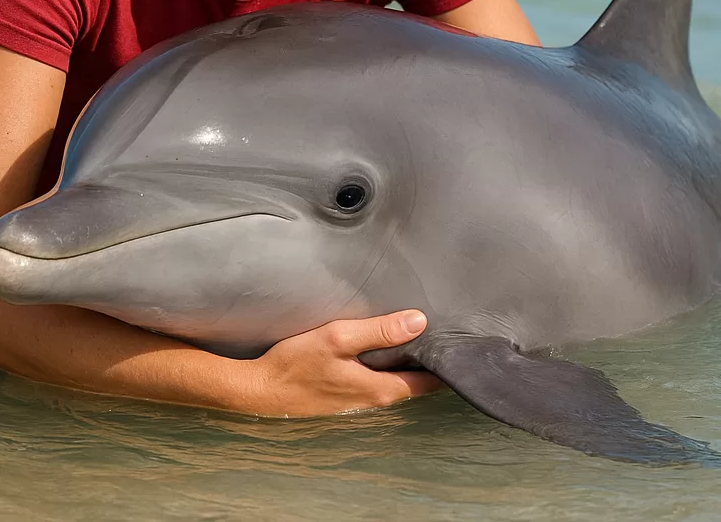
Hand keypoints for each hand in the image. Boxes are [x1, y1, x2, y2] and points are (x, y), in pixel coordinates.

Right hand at [234, 310, 444, 416]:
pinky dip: (388, 362)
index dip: (446, 362)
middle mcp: (374, 400)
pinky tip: (384, 344)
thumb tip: (419, 321)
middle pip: (415, 381)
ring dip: (409, 360)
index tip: (461, 341)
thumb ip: (378, 331)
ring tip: (422, 332)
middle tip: (446, 330)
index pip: (428, 381)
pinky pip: (378, 378)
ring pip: (397, 379)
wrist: (259, 390)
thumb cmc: (297, 364)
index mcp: (380, 389)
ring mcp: (359, 400)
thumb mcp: (338, 338)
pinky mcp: (345, 394)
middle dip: (431, 359)